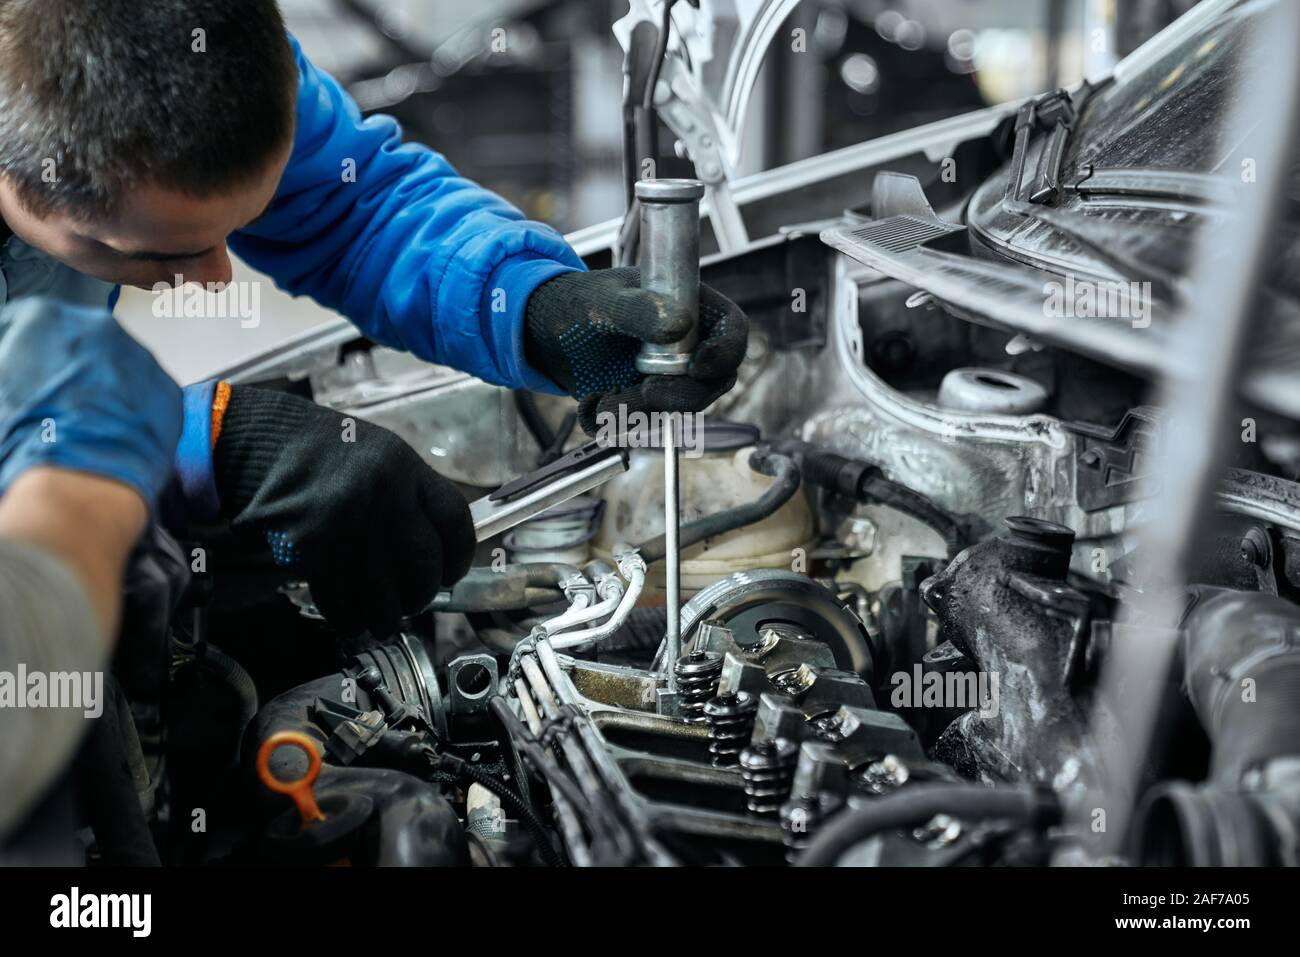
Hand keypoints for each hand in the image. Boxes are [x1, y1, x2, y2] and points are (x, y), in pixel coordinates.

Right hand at [0, 297, 181, 502]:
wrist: (80, 476)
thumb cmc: (32, 440)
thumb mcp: (2, 395)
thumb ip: (12, 372)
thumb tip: (20, 378)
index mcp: (44, 317)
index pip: (23, 324)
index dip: (19, 352)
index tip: (18, 370)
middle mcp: (97, 326)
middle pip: (78, 342)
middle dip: (66, 367)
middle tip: (54, 401)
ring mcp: (139, 355)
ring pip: (117, 365)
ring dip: (103, 385)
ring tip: (86, 421)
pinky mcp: (168, 389)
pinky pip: (148, 393)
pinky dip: (135, 408)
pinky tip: (115, 431)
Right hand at [211, 386, 474, 637]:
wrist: (247, 443)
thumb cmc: (315, 451)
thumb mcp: (376, 456)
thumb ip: (408, 496)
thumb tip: (434, 549)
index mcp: (403, 467)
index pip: (455, 520)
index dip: (460, 555)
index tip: (452, 571)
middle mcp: (382, 495)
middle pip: (425, 565)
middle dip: (422, 593)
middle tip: (414, 600)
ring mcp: (347, 524)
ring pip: (386, 595)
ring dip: (388, 617)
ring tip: (383, 619)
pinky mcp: (311, 550)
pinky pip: (342, 600)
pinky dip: (350, 617)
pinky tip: (351, 616)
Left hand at [523, 268, 746, 432]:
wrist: (545, 333)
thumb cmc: (578, 303)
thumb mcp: (604, 301)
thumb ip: (640, 310)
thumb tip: (679, 324)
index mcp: (690, 308)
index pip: (731, 331)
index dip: (725, 352)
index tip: (698, 367)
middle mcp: (687, 345)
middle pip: (713, 381)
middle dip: (681, 395)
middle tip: (646, 392)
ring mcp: (669, 376)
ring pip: (679, 408)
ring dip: (642, 412)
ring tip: (604, 401)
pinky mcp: (646, 401)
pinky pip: (647, 423)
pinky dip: (621, 421)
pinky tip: (595, 404)